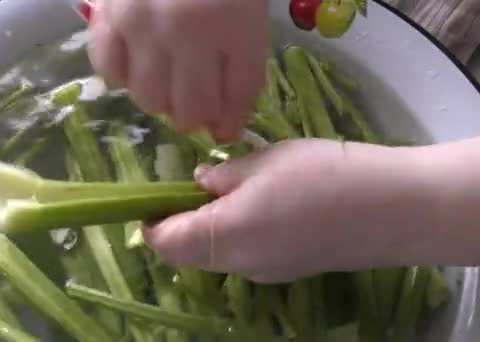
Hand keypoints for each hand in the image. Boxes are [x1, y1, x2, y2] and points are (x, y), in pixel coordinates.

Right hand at [87, 0, 269, 142]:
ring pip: (148, 98)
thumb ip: (243, 55)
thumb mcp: (248, 3)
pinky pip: (109, 69)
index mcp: (236, 23)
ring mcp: (142, 26)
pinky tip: (136, 60)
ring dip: (161, 100)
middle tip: (194, 105)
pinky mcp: (107, 18)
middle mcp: (188, 34)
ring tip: (165, 80)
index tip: (225, 129)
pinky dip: (123, 75)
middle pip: (189, 109)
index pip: (239, 94)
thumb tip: (225, 115)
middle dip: (195, 118)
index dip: (232, 120)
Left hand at [143, 139, 443, 282]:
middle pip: (189, 253)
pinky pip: (245, 255)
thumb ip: (223, 175)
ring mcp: (265, 271)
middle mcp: (240, 263)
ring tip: (228, 191)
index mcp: (226, 235)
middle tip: (192, 189)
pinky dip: (235, 234)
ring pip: (217, 255)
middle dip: (179, 225)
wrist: (393, 208)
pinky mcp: (288, 270)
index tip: (153, 199)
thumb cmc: (323, 175)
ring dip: (209, 229)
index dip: (152, 223)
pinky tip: (259, 206)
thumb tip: (199, 183)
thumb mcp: (265, 161)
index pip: (167, 243)